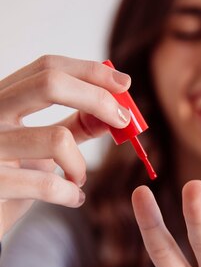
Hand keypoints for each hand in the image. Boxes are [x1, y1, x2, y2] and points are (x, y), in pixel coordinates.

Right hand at [0, 55, 130, 238]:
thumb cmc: (12, 181)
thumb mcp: (41, 147)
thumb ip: (74, 125)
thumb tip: (115, 109)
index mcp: (1, 99)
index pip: (47, 67)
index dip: (90, 71)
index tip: (124, 83)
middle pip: (50, 83)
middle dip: (97, 98)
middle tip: (123, 119)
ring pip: (57, 138)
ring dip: (80, 165)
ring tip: (78, 180)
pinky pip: (48, 184)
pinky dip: (70, 194)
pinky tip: (72, 199)